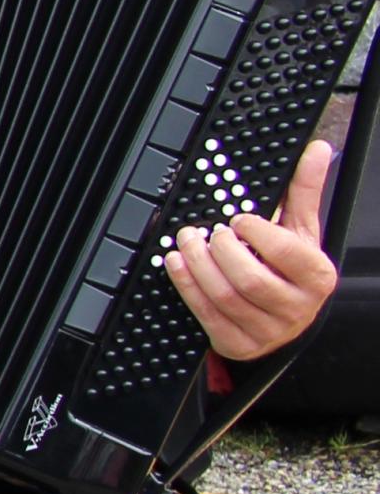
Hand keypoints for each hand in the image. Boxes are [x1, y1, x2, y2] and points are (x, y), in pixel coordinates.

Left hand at [166, 139, 344, 361]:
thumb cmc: (290, 270)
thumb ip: (304, 192)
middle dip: (222, 252)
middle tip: (207, 232)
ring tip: (187, 242)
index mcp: (316, 277)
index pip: (287, 254)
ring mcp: (268, 330)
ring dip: (198, 266)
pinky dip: (187, 286)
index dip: (257, 234)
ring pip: (226, 298)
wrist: (284, 318)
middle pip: (252, 280)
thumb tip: (316, 149)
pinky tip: (177, 264)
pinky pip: (207, 314)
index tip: (238, 219)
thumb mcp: (301, 231)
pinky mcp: (239, 343)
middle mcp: (297, 308)